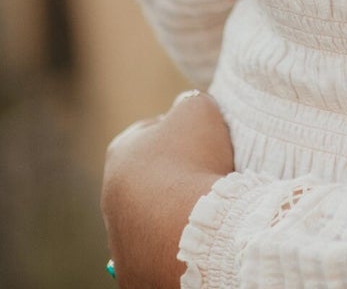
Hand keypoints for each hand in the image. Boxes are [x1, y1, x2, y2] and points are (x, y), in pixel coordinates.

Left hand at [101, 89, 233, 288]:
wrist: (190, 230)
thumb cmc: (192, 162)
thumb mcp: (197, 109)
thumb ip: (189, 104)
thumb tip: (186, 112)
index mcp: (120, 154)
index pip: (149, 132)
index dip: (179, 129)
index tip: (201, 137)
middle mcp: (110, 198)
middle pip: (149, 177)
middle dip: (175, 174)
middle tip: (206, 173)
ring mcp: (120, 241)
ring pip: (153, 217)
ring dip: (175, 210)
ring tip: (206, 206)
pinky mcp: (135, 272)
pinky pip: (160, 250)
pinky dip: (177, 241)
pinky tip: (199, 232)